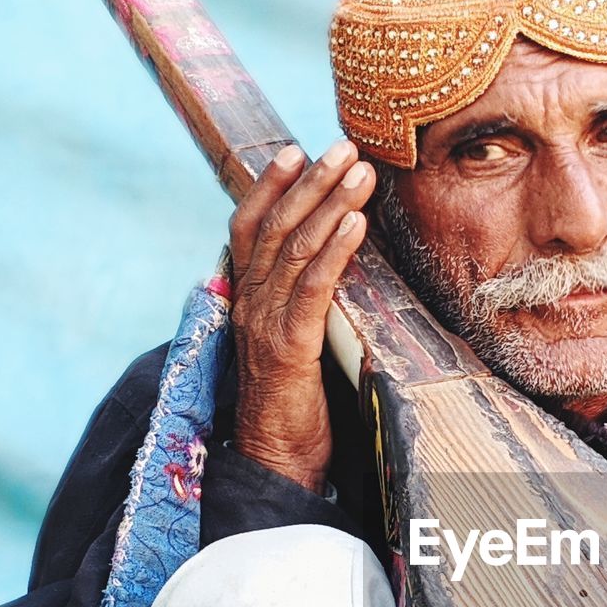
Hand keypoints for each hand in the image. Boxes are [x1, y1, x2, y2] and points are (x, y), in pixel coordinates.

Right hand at [228, 139, 374, 492]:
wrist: (276, 461)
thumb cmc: (293, 408)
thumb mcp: (292, 347)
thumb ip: (298, 308)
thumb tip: (327, 274)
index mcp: (245, 302)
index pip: (249, 229)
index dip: (269, 187)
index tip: (297, 150)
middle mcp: (249, 305)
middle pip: (275, 227)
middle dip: (311, 182)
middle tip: (344, 145)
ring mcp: (265, 325)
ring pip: (294, 248)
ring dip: (330, 204)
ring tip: (360, 171)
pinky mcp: (290, 348)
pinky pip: (312, 287)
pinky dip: (334, 249)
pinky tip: (356, 223)